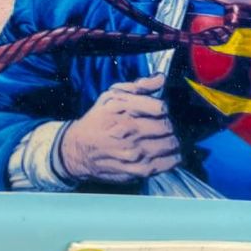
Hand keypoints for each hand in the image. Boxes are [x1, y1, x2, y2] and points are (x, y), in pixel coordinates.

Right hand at [59, 73, 180, 182]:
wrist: (78, 150)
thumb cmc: (97, 121)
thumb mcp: (112, 96)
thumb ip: (139, 86)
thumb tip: (161, 79)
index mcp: (124, 110)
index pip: (161, 108)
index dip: (163, 109)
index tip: (159, 112)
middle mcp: (131, 131)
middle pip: (168, 126)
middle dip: (168, 125)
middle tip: (162, 126)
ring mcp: (136, 153)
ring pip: (171, 144)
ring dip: (172, 140)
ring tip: (164, 139)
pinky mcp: (139, 170)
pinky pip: (169, 163)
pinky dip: (173, 157)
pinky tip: (167, 153)